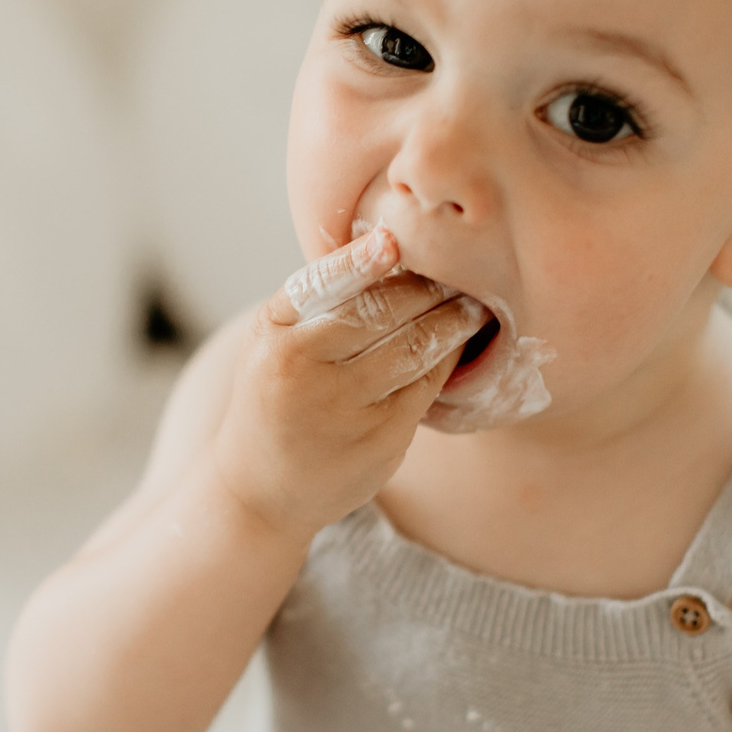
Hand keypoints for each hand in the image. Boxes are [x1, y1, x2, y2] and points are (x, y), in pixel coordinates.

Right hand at [211, 225, 487, 536]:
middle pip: (380, 313)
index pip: (318, 286)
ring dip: (452, 319)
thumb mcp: (271, 343)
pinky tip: (459, 343)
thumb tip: (388, 249)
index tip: (391, 243)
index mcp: (274, 335)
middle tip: (458, 268)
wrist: (260, 488)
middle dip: (427, 287)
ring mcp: (343, 408)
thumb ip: (315, 304)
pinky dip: (449, 357)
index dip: (357, 263)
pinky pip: (427, 385)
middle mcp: (303, 370)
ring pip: (414, 347)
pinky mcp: (379, 438)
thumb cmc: (274, 396)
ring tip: (472, 302)